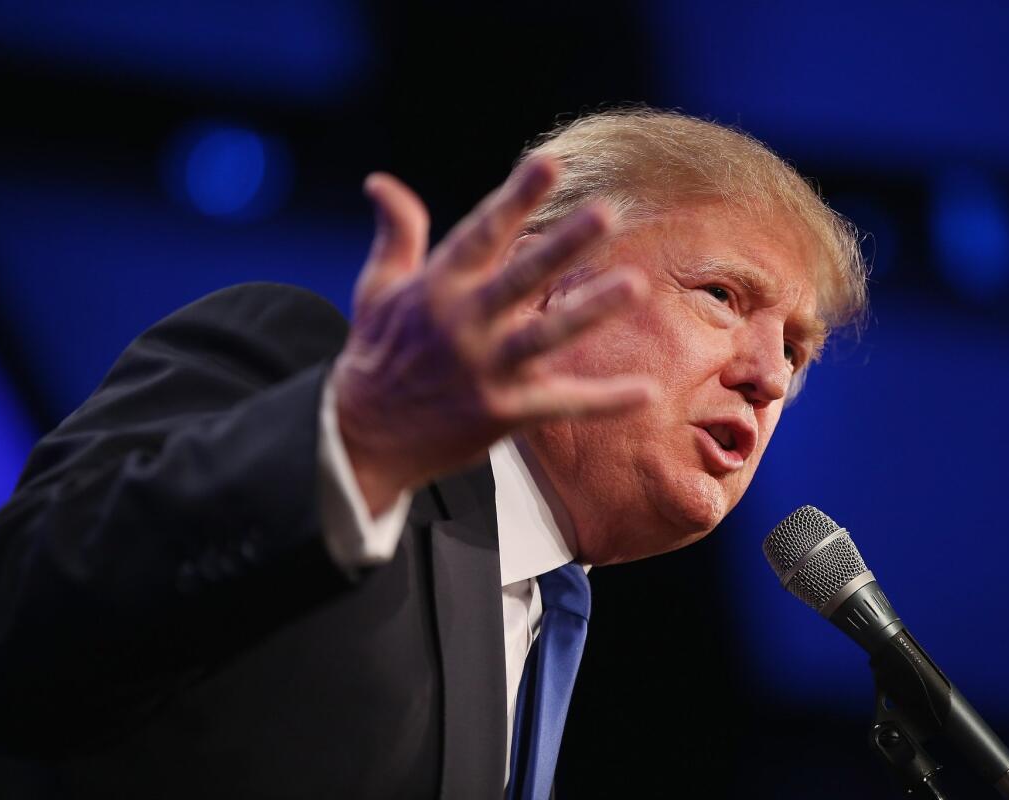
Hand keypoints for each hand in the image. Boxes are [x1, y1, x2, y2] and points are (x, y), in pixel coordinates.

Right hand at [330, 156, 655, 514]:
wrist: (362, 438)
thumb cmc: (376, 355)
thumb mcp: (378, 289)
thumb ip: (397, 234)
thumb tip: (382, 183)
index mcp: (437, 288)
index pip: (482, 233)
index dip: (516, 198)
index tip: (550, 162)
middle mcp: (462, 324)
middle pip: (520, 277)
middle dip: (563, 244)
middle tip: (606, 213)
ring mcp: (485, 370)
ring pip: (546, 336)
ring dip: (590, 310)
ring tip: (636, 284)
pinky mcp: (503, 412)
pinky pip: (562, 404)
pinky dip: (604, 400)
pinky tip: (646, 391)